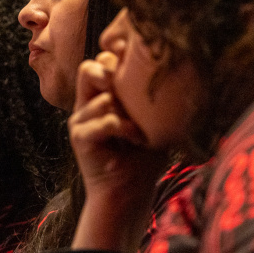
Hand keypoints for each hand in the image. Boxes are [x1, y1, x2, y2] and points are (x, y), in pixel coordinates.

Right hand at [68, 52, 168, 252]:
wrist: (129, 194)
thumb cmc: (143, 157)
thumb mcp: (151, 122)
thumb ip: (150, 99)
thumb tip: (174, 72)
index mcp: (102, 96)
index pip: (102, 61)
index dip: (117, 58)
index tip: (140, 66)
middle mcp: (87, 105)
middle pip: (89, 69)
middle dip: (110, 74)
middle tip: (130, 91)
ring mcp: (80, 120)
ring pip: (103, 98)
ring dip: (127, 113)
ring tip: (140, 132)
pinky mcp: (79, 137)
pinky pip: (104, 121)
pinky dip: (123, 128)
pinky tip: (135, 140)